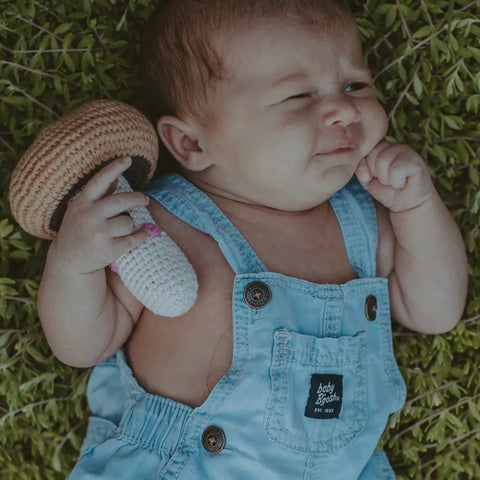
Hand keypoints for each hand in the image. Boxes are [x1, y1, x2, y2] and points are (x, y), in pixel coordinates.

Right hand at [52, 157, 149, 273]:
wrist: (69, 261)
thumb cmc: (79, 230)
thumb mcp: (82, 209)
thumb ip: (99, 195)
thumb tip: (115, 177)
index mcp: (82, 203)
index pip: (100, 181)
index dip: (114, 168)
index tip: (128, 159)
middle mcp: (89, 216)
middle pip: (122, 201)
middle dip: (138, 199)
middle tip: (145, 199)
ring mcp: (98, 233)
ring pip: (128, 222)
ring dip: (130, 225)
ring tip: (122, 229)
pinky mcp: (108, 250)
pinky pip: (134, 239)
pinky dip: (141, 236)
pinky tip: (140, 235)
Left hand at [355, 141, 433, 211]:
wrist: (407, 205)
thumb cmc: (387, 190)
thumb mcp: (367, 181)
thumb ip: (360, 170)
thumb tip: (365, 172)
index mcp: (380, 148)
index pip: (364, 151)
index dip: (366, 168)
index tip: (375, 177)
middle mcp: (393, 146)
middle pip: (372, 155)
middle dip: (377, 174)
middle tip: (387, 180)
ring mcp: (405, 151)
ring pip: (383, 160)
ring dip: (386, 179)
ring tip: (395, 182)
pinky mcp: (415, 160)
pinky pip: (396, 169)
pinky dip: (397, 182)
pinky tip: (404, 183)